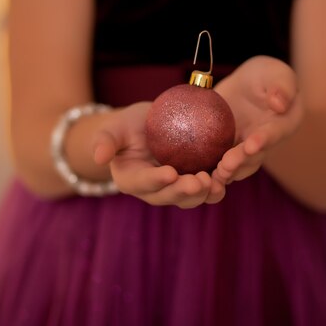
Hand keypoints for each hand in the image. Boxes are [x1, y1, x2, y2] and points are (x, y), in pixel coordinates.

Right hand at [91, 102, 225, 207]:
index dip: (155, 180)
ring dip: (203, 194)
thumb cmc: (128, 126)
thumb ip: (105, 140)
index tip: (169, 173)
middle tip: (199, 181)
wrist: (149, 127)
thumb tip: (98, 157)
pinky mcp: (194, 183)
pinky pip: (206, 189)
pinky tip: (228, 176)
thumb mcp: (115, 127)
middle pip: (168, 196)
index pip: (142, 183)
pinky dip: (217, 186)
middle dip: (184, 192)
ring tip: (214, 183)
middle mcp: (154, 191)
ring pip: (189, 199)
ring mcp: (175, 190)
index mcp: (131, 180)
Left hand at [213, 56, 302, 183]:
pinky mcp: (227, 149)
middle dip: (240, 161)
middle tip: (226, 165)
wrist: (246, 85)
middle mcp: (266, 142)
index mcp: (283, 124)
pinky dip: (210, 169)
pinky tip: (197, 175)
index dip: (263, 141)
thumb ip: (282, 86)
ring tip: (214, 175)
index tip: (251, 145)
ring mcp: (246, 149)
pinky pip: (219, 162)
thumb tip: (279, 103)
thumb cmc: (266, 75)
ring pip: (238, 166)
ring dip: (227, 172)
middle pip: (254, 156)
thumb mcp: (276, 73)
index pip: (274, 134)